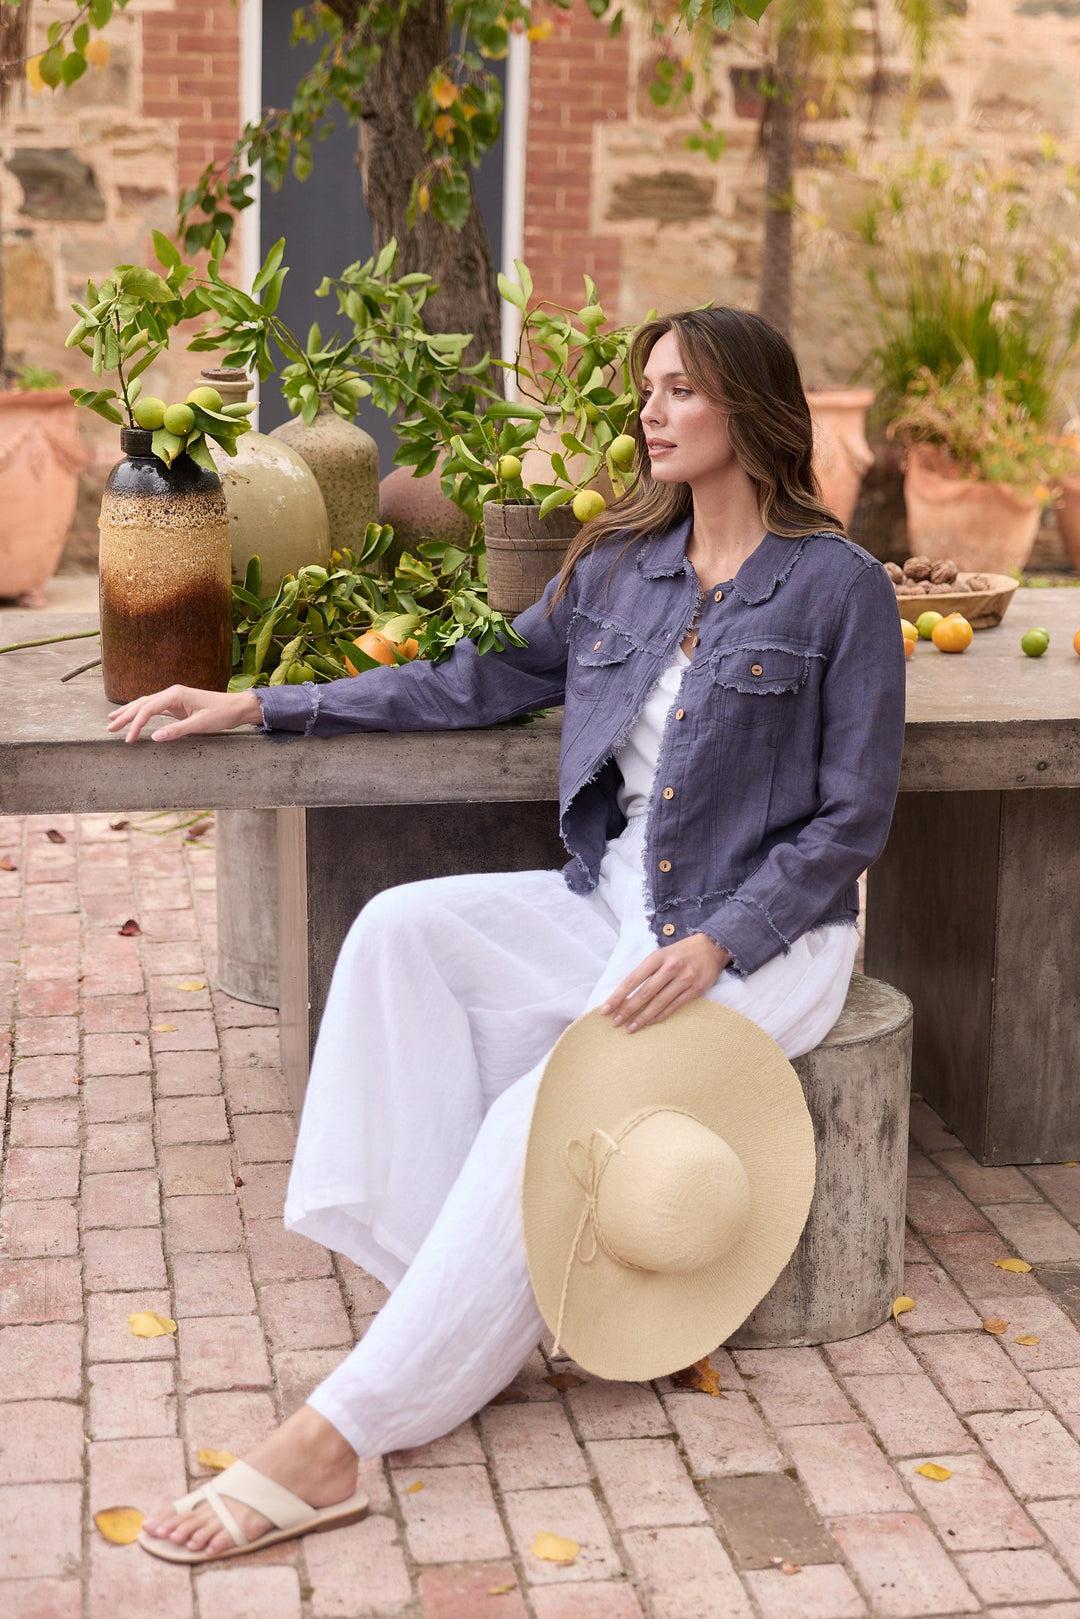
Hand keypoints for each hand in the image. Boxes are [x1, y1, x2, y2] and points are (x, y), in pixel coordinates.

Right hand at [106, 686, 263, 743]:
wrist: (236, 707)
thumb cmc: (221, 714)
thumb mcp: (201, 724)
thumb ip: (177, 730)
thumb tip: (154, 737)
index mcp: (175, 694)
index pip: (148, 709)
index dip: (135, 724)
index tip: (128, 740)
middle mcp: (172, 693)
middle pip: (141, 703)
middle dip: (125, 716)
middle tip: (109, 729)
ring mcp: (173, 698)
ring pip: (145, 704)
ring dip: (129, 713)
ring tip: (112, 721)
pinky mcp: (177, 704)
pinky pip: (154, 708)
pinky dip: (141, 713)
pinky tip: (133, 717)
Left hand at [600, 932, 730, 1032]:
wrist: (712, 947)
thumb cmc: (681, 952)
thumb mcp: (661, 954)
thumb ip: (646, 971)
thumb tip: (625, 993)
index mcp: (657, 956)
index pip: (633, 979)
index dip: (618, 995)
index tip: (606, 1009)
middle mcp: (671, 967)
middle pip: (645, 992)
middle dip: (627, 1009)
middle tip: (615, 1022)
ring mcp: (685, 978)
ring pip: (659, 1002)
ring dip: (642, 1017)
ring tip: (630, 1028)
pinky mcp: (696, 989)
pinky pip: (674, 1006)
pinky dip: (660, 1016)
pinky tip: (649, 1023)